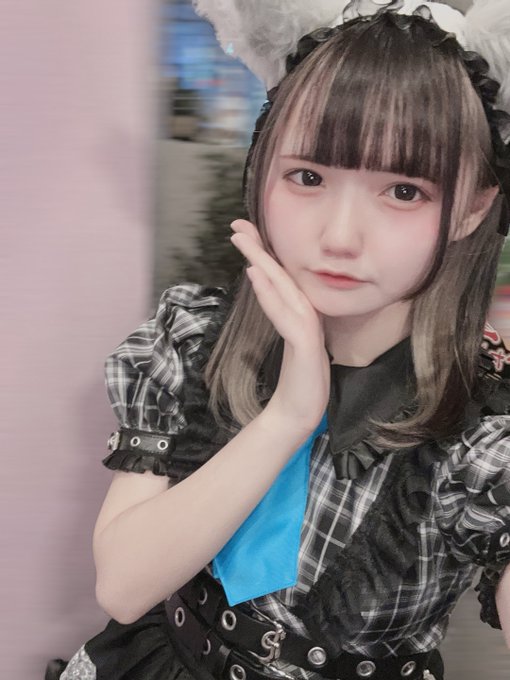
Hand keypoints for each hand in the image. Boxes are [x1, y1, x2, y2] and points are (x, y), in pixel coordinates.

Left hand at [230, 219, 329, 433]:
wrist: (300, 414)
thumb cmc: (297, 382)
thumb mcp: (290, 343)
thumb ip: (283, 317)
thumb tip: (267, 289)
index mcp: (298, 315)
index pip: (279, 279)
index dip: (262, 254)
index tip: (242, 233)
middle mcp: (304, 316)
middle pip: (280, 276)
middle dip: (259, 249)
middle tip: (237, 225)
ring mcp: (305, 329)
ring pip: (284, 288)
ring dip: (264, 262)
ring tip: (244, 242)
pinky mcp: (305, 345)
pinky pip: (286, 314)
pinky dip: (271, 293)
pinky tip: (257, 276)